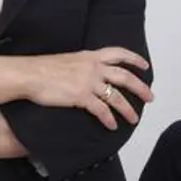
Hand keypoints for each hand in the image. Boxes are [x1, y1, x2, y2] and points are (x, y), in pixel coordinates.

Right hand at [18, 48, 153, 129]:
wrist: (31, 74)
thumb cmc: (44, 68)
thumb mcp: (69, 60)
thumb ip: (82, 65)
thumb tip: (87, 72)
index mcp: (91, 56)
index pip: (118, 53)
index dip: (134, 59)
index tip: (145, 65)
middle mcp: (94, 68)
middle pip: (124, 77)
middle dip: (140, 88)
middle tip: (150, 97)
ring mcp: (88, 82)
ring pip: (116, 96)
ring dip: (127, 109)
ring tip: (134, 118)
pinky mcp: (81, 97)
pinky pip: (101, 110)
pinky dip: (108, 119)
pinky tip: (112, 126)